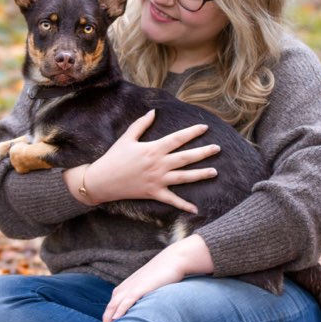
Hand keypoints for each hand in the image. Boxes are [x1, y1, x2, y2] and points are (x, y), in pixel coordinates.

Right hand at [65, 110, 220, 213]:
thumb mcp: (127, 138)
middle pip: (186, 157)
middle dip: (203, 152)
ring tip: (215, 172)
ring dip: (200, 174)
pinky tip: (196, 209)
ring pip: (184, 177)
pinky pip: (172, 200)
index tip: (205, 128)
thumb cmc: (113, 157)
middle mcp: (158, 164)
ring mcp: (157, 180)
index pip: (177, 139)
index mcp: (153, 149)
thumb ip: (141, 124)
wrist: (102, 180)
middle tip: (218, 148)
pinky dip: (184, 205)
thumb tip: (153, 112)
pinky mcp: (154, 193)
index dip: (192, 133)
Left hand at [102, 234, 213, 321]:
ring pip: (114, 306)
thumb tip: (143, 313)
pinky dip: (119, 310)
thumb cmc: (162, 275)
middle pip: (109, 309)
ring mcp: (131, 288)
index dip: (107, 321)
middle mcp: (124, 289)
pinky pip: (126, 301)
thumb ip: (141, 298)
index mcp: (124, 289)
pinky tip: (115, 319)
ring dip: (109, 321)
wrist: (172, 260)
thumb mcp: (147, 288)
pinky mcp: (139, 288)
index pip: (110, 308)